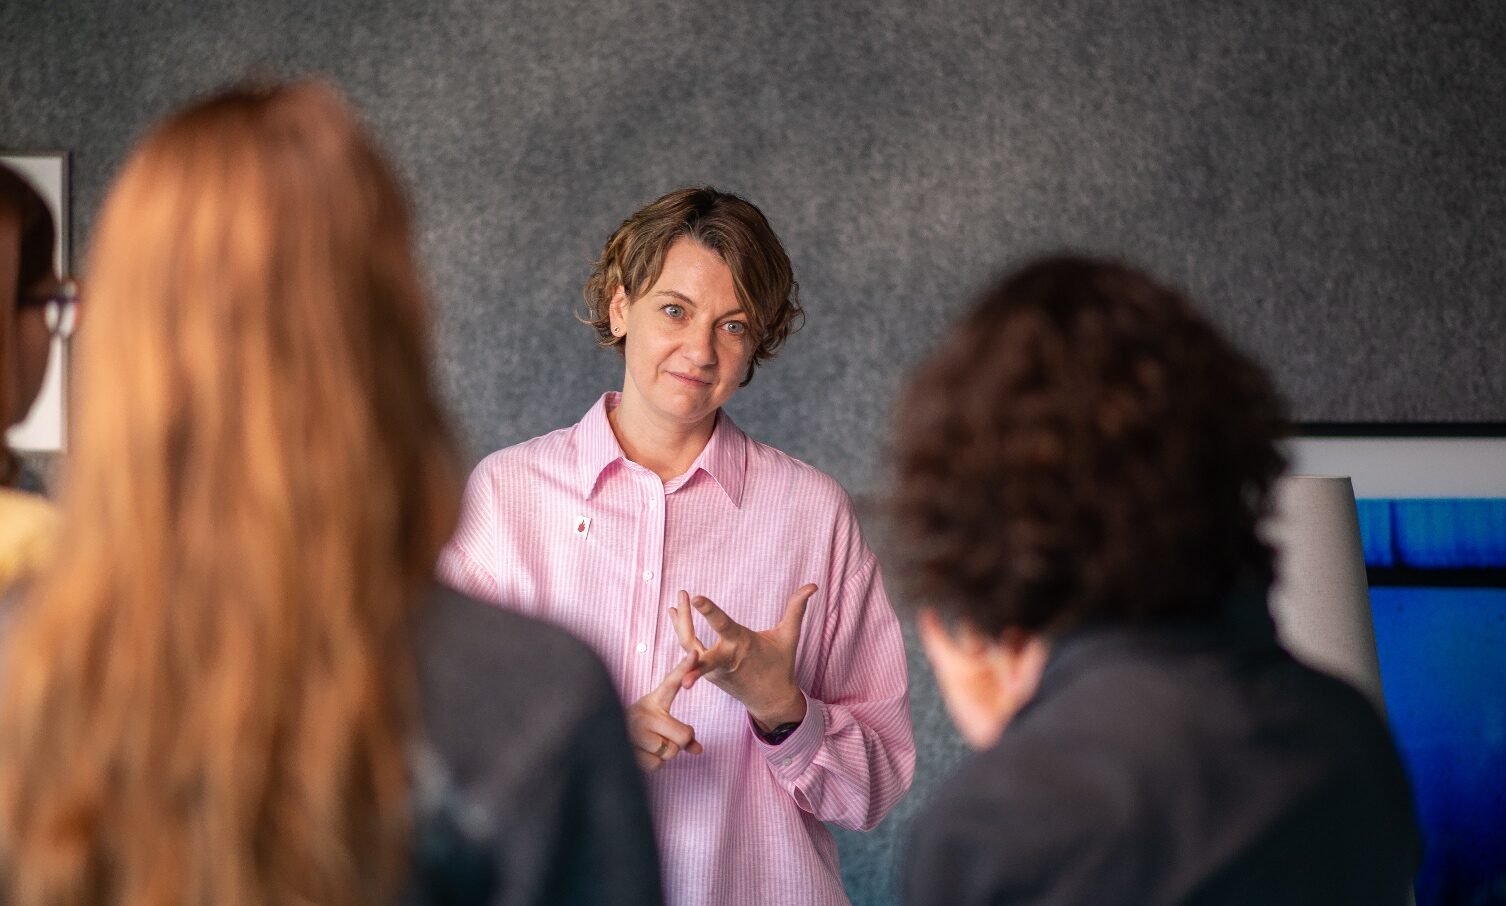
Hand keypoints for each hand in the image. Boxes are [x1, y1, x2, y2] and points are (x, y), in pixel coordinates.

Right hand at [627, 652, 704, 771]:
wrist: (606, 742)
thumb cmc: (639, 734)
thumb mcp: (659, 727)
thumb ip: (680, 735)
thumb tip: (699, 750)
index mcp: (652, 702)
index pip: (671, 684)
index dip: (684, 668)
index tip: (695, 653)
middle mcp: (643, 712)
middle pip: (683, 735)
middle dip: (679, 744)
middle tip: (663, 740)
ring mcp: (634, 729)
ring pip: (670, 752)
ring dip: (664, 756)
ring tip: (647, 746)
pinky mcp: (628, 748)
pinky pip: (657, 764)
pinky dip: (652, 765)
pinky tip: (640, 755)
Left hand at [670, 584, 816, 730]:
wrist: (771, 700)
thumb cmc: (780, 665)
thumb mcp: (789, 636)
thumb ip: (797, 608)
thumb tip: (813, 585)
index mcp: (742, 645)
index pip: (722, 625)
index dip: (708, 610)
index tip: (695, 597)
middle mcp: (724, 657)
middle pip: (695, 643)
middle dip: (685, 623)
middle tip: (682, 598)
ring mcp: (713, 669)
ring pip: (688, 647)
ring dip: (680, 625)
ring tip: (675, 604)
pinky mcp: (709, 674)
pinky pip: (689, 654)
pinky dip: (682, 634)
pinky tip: (676, 615)